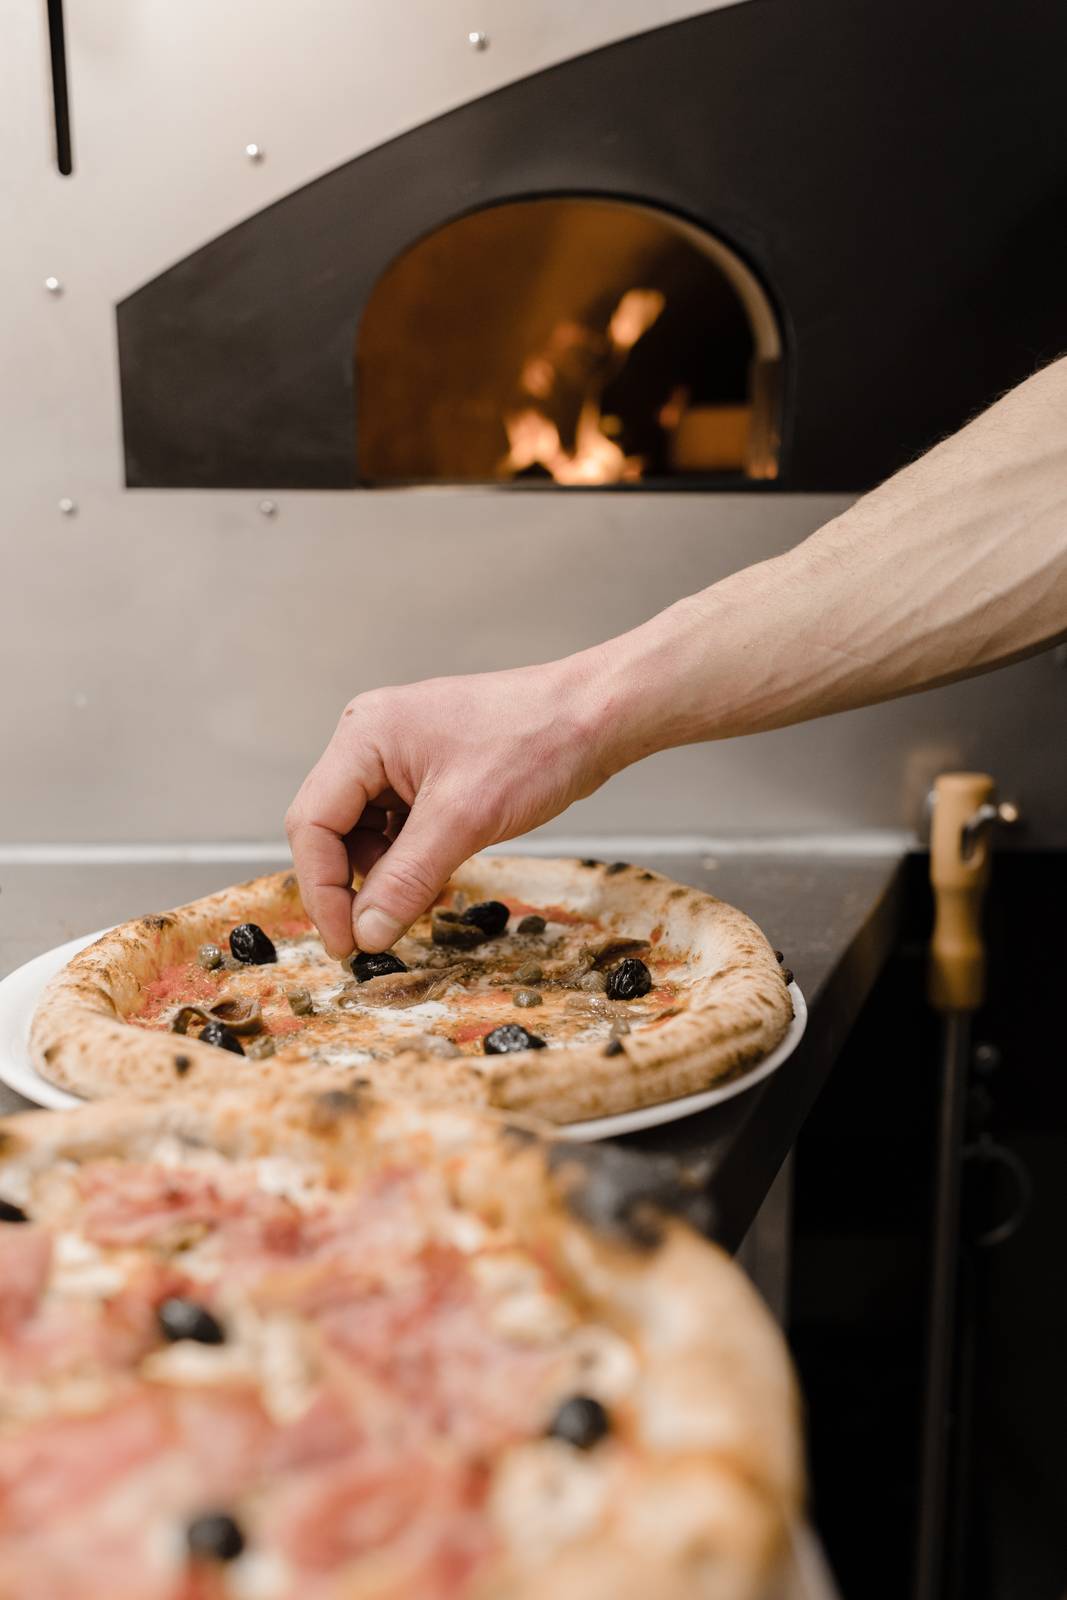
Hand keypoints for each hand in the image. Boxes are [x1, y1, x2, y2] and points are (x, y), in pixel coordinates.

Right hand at [285, 656, 616, 957]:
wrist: (596, 717)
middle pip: (331, 828)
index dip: (321, 891)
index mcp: (365, 736)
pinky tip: (434, 876)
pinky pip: (396, 826)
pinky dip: (408, 859)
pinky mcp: (427, 773)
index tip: (346, 944)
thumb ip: (407, 879)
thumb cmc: (537, 743)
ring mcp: (399, 756)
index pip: (313, 823)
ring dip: (382, 875)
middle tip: (370, 939)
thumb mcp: (465, 820)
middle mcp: (371, 740)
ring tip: (418, 899)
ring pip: (363, 832)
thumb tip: (366, 934)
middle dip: (348, 885)